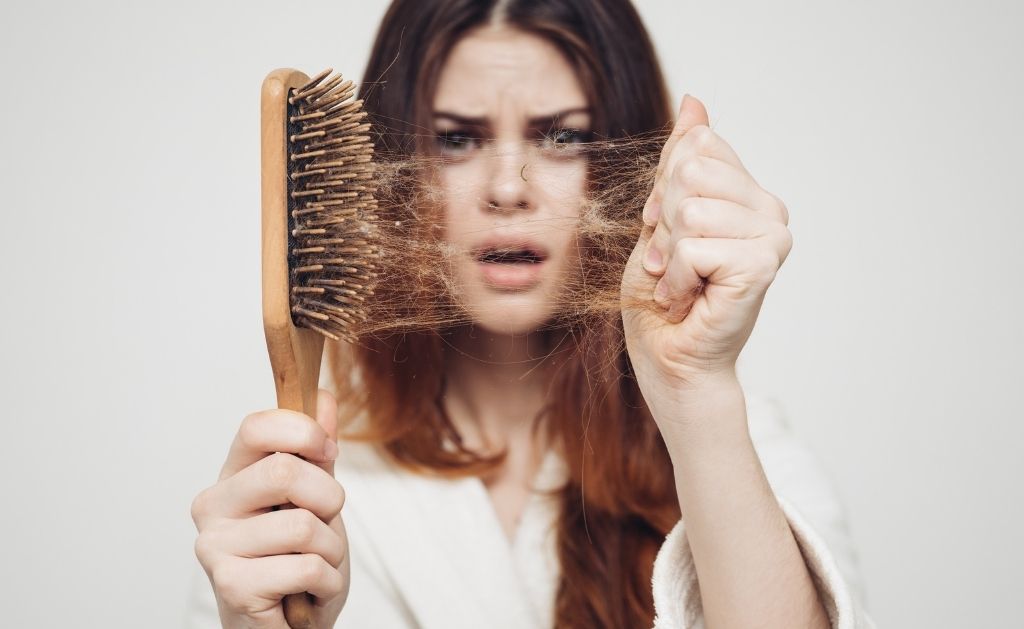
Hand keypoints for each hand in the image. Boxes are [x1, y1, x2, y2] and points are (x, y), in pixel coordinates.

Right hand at [191, 389, 348, 628]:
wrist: (285, 625)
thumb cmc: (295, 559)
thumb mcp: (315, 498)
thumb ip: (317, 451)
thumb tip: (321, 397)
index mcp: (232, 476)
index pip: (257, 427)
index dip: (304, 432)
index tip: (327, 452)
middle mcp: (213, 505)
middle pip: (285, 472)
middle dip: (329, 499)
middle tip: (326, 522)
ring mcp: (216, 546)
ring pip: (303, 526)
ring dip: (331, 550)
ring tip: (315, 563)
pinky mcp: (231, 585)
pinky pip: (306, 567)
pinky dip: (327, 582)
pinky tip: (311, 591)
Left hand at [620, 95, 791, 414]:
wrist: (669, 359)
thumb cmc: (662, 296)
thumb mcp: (661, 215)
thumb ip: (680, 161)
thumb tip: (695, 101)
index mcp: (748, 193)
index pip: (697, 147)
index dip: (663, 192)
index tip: (666, 233)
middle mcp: (770, 209)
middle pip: (690, 172)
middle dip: (663, 222)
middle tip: (671, 263)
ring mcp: (772, 236)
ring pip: (690, 210)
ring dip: (667, 255)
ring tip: (680, 283)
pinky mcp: (762, 265)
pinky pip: (693, 247)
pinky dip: (674, 278)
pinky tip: (687, 300)